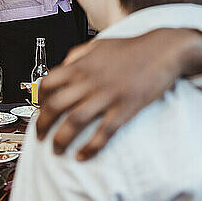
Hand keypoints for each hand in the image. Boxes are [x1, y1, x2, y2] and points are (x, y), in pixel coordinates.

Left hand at [36, 29, 201, 160]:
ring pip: (74, 121)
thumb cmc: (130, 48)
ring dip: (61, 139)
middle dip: (42, 125)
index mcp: (81, 66)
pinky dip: (90, 147)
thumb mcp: (98, 44)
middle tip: (39, 136)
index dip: (40, 99)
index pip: (48, 83)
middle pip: (55, 106)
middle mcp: (89, 81)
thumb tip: (63, 65)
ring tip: (56, 150)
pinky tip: (83, 156)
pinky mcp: (125, 108)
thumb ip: (78, 54)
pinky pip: (103, 132)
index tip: (39, 110)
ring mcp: (107, 96)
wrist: (162, 50)